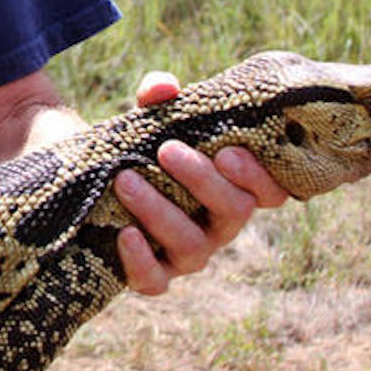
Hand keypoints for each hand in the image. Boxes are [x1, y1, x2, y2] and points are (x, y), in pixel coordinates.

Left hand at [111, 70, 290, 296]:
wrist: (99, 178)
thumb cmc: (143, 145)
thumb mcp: (151, 117)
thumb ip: (159, 96)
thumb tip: (163, 88)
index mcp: (235, 187)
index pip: (271, 192)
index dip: (258, 176)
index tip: (227, 151)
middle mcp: (220, 225)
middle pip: (234, 212)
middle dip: (202, 180)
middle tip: (166, 150)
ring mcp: (190, 254)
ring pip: (192, 246)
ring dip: (160, 212)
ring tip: (125, 179)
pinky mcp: (155, 275)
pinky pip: (156, 282)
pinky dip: (141, 260)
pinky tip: (124, 233)